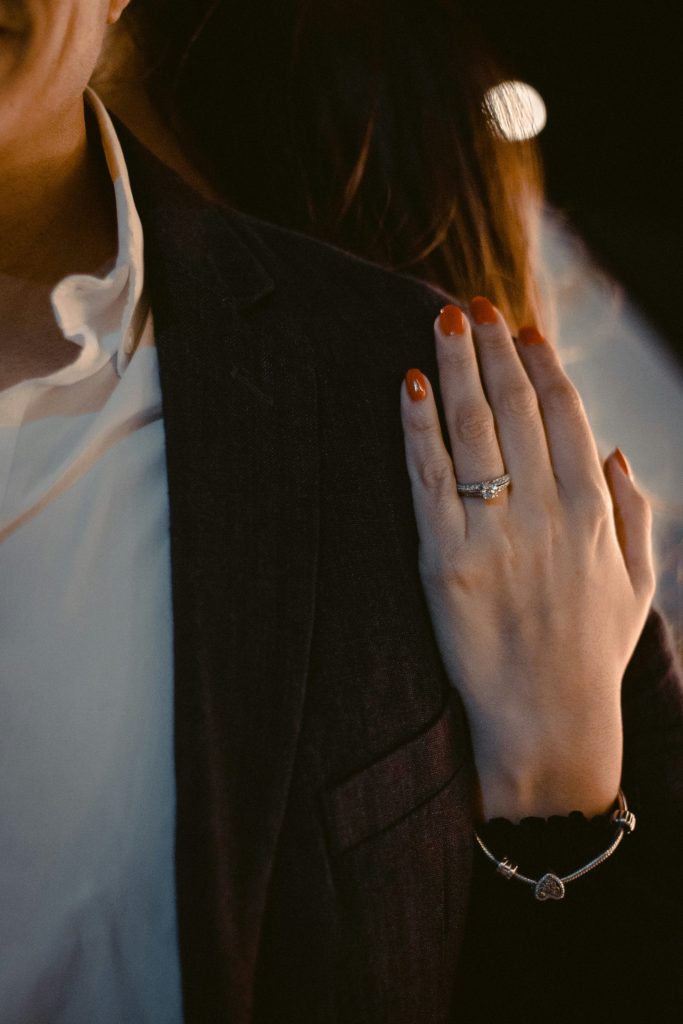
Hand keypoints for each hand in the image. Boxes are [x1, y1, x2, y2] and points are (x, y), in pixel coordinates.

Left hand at [400, 299, 654, 821]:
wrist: (548, 722)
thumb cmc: (593, 652)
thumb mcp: (638, 582)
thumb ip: (633, 510)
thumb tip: (617, 449)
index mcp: (591, 508)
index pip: (564, 413)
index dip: (539, 363)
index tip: (519, 328)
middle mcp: (543, 509)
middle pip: (514, 406)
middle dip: (491, 346)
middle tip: (472, 304)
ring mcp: (491, 533)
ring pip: (470, 428)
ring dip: (455, 365)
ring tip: (442, 320)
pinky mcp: (443, 561)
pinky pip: (427, 480)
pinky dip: (416, 428)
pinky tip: (409, 384)